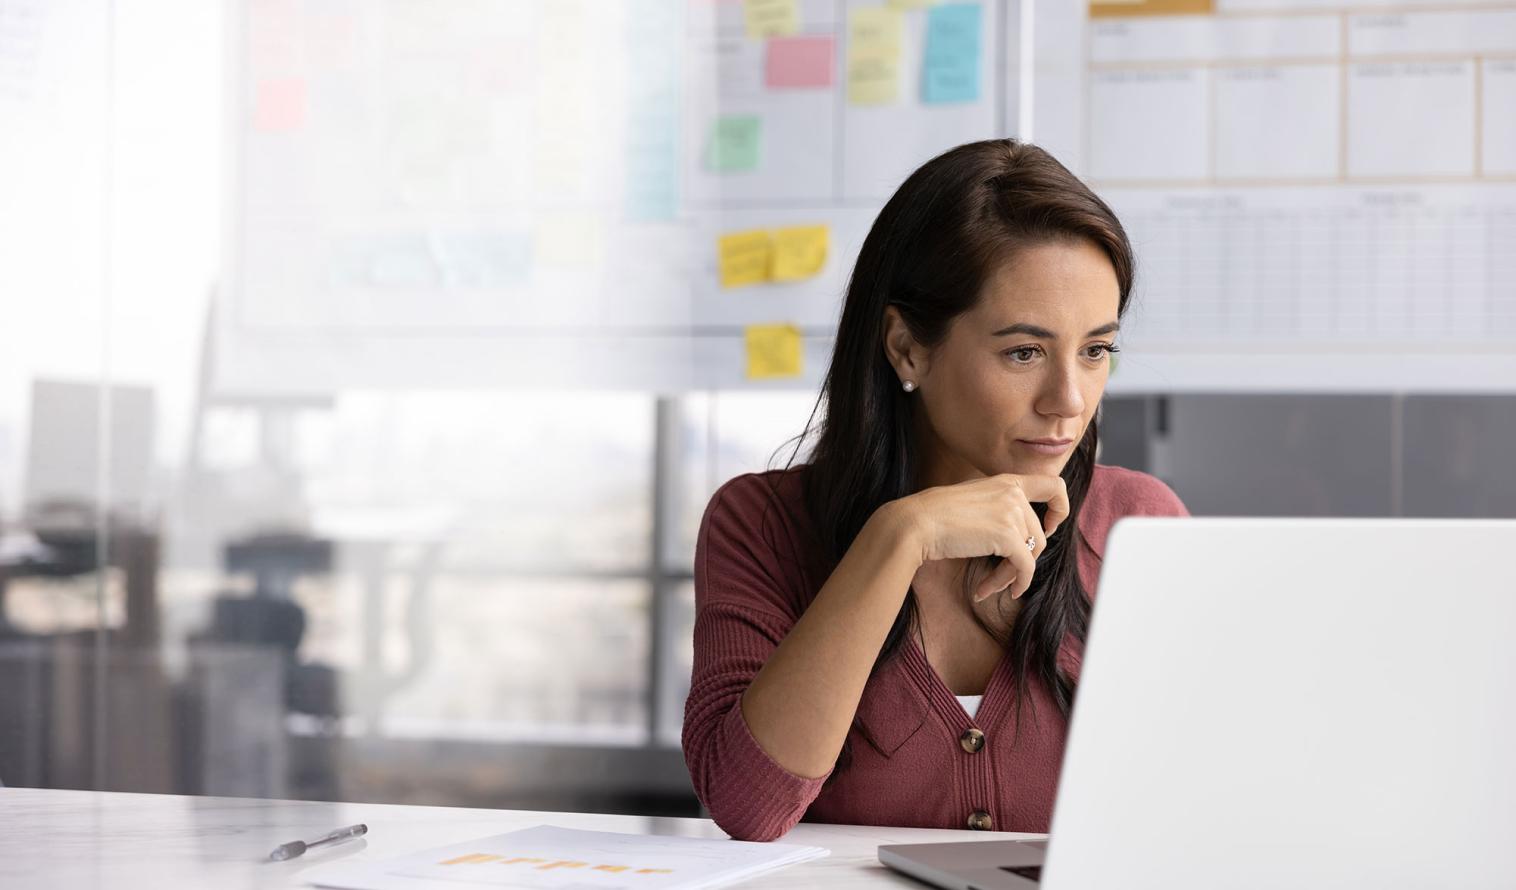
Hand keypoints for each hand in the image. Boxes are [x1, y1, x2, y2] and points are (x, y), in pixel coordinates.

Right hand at [894, 474, 1069, 601]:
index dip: (1060, 509)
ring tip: (989, 584)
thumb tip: (1013, 534)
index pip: (1053, 485)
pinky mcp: (1009, 536)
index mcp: (1006, 481)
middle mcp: (1013, 493)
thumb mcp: (972, 499)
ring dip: (1010, 575)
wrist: (917, 523)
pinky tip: (989, 591)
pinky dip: (1014, 584)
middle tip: (1001, 576)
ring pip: (1030, 554)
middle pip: (1038, 535)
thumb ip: (996, 506)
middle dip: (1021, 560)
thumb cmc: (935, 515)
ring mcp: (1013, 513)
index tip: (1049, 527)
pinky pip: (1025, 568)